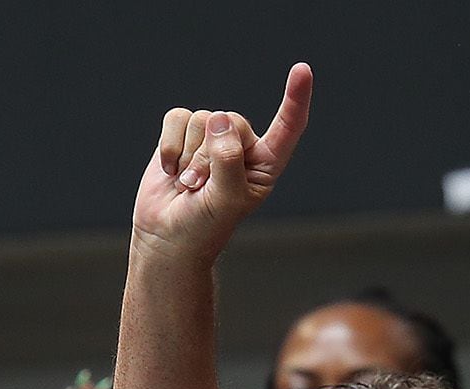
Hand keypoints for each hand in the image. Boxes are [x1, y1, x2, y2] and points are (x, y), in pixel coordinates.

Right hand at [131, 64, 312, 264]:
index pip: (287, 127)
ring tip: (187, 185)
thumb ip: (228, 161)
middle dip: (209, 157)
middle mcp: (241, 146)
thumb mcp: (226, 200)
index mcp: (265, 164)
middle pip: (231, 122)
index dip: (295, 99)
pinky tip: (170, 169)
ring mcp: (211, 138)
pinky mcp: (182, 133)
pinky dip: (169, 145)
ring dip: (188, 157)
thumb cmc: (204, 227)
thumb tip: (220, 121)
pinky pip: (177, 118)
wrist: (166, 237)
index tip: (303, 71)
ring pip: (202, 120)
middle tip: (200, 189)